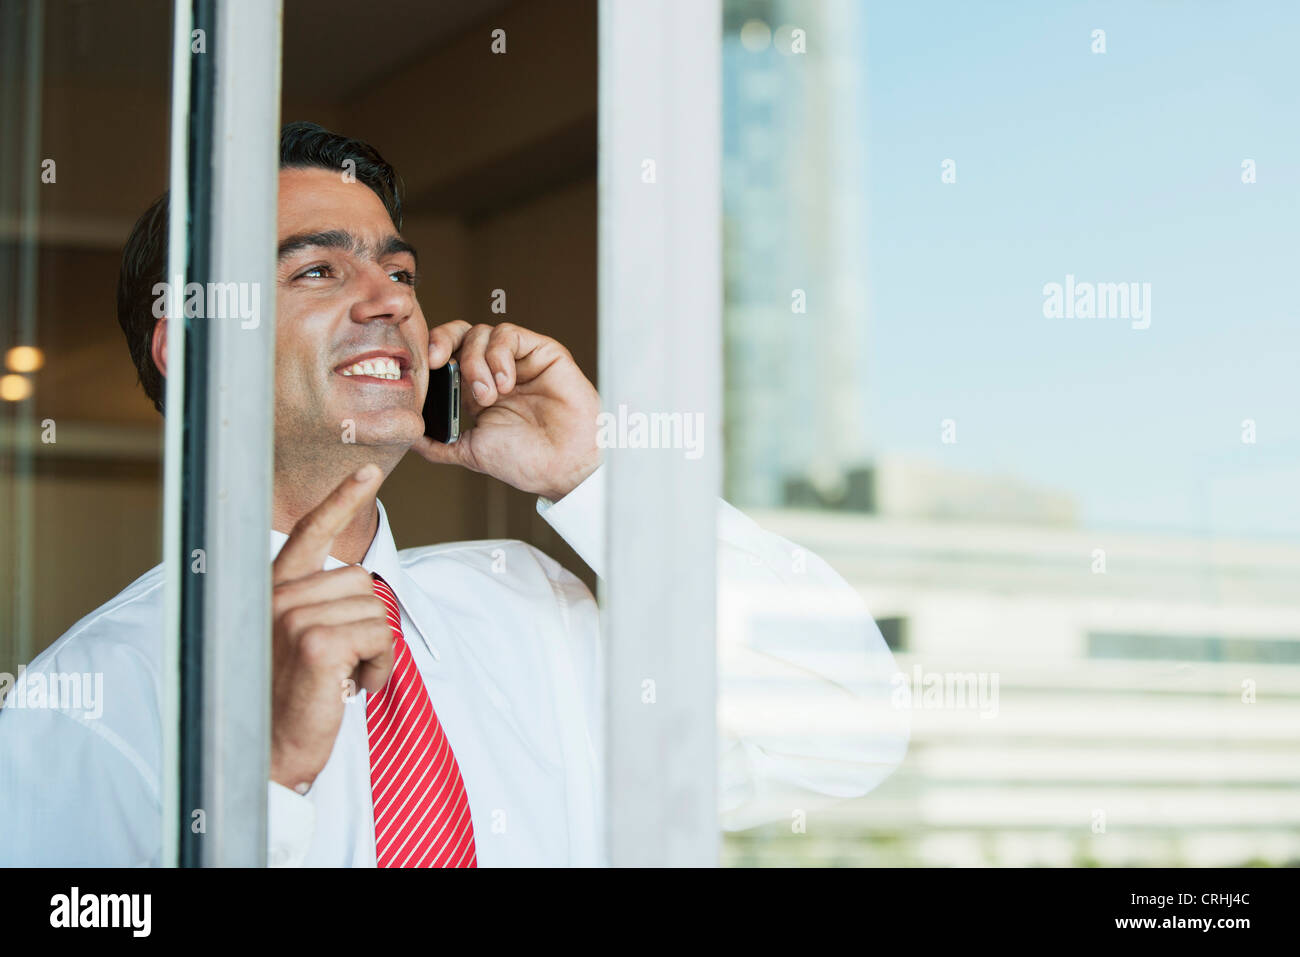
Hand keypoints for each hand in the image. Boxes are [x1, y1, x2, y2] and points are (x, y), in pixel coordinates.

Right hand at [269, 464, 394, 791]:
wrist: (268, 753)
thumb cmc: (288, 700)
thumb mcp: (297, 642)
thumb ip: (317, 606)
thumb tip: (359, 584)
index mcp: (272, 592)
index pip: (309, 532)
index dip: (340, 500)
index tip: (366, 470)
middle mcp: (277, 597)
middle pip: (362, 578)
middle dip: (369, 624)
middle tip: (342, 663)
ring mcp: (292, 617)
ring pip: (375, 608)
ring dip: (374, 649)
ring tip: (342, 677)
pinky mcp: (315, 642)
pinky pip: (379, 635)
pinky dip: (379, 667)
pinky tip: (350, 688)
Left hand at [412, 321, 600, 500]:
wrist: (561, 467)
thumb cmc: (525, 461)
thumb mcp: (469, 451)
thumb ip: (437, 443)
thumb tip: (406, 437)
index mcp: (476, 389)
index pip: (447, 354)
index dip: (431, 353)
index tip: (422, 368)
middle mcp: (496, 370)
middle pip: (461, 333)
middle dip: (443, 341)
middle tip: (437, 361)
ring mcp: (519, 360)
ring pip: (483, 332)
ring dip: (475, 361)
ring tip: (488, 395)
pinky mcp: (542, 351)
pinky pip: (509, 334)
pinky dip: (499, 355)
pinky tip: (505, 383)